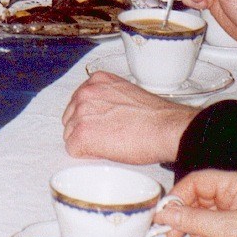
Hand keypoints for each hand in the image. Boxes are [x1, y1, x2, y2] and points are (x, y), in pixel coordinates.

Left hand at [62, 71, 198, 163]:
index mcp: (96, 81)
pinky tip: (105, 152)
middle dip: (85, 128)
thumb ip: (107, 98)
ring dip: (86, 142)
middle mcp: (85, 93)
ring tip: (109, 144)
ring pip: (70, 134)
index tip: (102, 125)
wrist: (165, 129)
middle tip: (106, 137)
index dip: (91, 117)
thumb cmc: (155, 117)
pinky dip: (86, 155)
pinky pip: (73, 149)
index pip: (79, 102)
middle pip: (71, 117)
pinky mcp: (82, 134)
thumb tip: (102, 113)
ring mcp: (81, 113)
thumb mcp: (126, 94)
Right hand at [155, 170, 236, 236]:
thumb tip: (166, 214)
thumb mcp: (229, 230)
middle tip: (175, 231)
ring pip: (205, 215)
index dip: (179, 196)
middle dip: (187, 216)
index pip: (198, 181)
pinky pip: (215, 228)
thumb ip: (194, 220)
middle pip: (199, 198)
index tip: (165, 214)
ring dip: (199, 230)